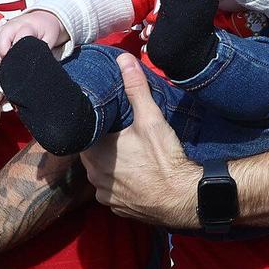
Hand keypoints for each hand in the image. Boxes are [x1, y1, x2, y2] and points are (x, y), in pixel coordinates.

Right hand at [0, 9, 69, 61]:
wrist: (43, 17)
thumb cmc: (47, 29)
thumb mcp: (51, 38)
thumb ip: (42, 49)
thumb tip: (36, 64)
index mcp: (29, 26)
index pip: (20, 35)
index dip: (17, 48)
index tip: (18, 60)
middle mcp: (15, 24)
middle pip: (3, 35)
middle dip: (1, 51)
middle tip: (5, 65)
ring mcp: (6, 26)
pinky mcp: (1, 31)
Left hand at [80, 53, 201, 231]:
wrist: (183, 198)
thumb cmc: (164, 158)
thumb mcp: (150, 119)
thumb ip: (135, 88)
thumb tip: (124, 59)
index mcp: (94, 152)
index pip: (85, 134)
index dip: (96, 126)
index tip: (108, 120)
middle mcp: (93, 176)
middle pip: (92, 154)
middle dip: (104, 146)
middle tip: (121, 135)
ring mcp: (105, 195)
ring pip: (102, 174)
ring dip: (112, 166)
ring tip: (130, 155)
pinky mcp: (118, 209)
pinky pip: (113, 192)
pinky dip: (121, 184)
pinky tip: (136, 176)